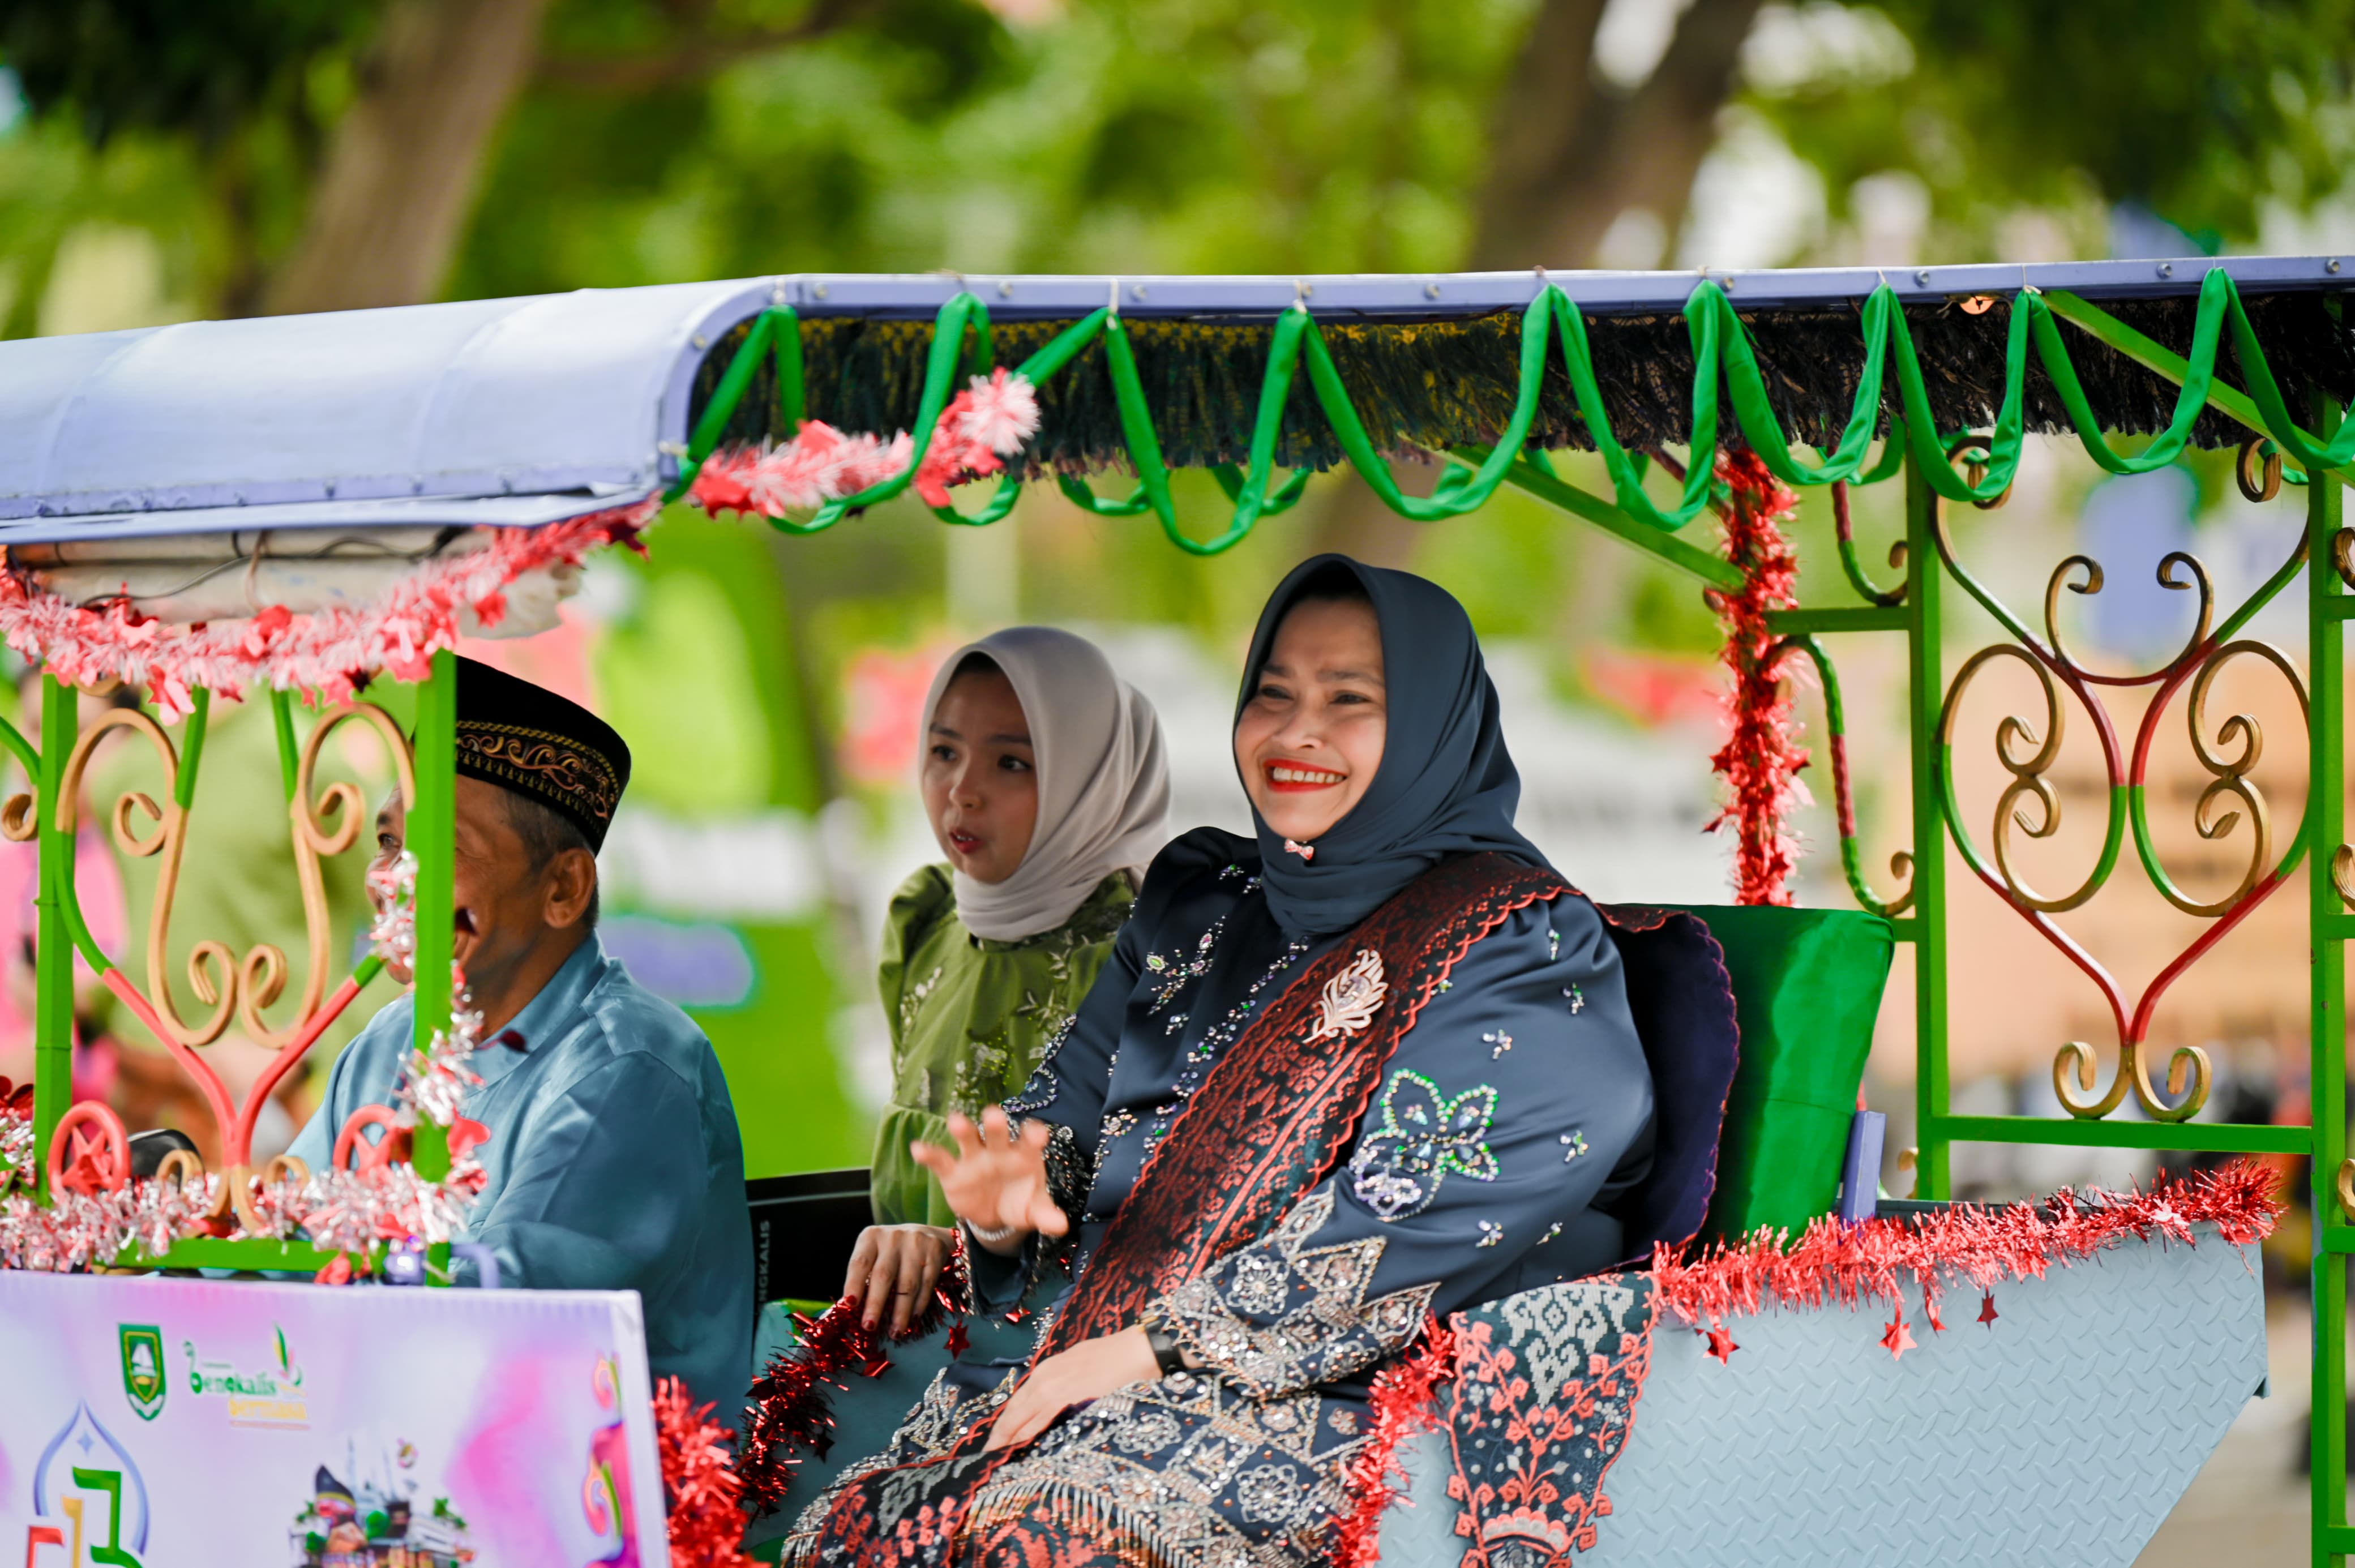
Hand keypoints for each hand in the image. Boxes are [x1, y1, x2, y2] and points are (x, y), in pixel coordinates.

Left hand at [841, 1223, 956, 1334]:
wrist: (929, 1234)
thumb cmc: (892, 1251)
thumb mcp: (875, 1254)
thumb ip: (865, 1276)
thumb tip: (855, 1310)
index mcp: (871, 1237)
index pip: (860, 1262)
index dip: (854, 1283)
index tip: (850, 1304)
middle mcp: (892, 1237)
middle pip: (883, 1275)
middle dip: (876, 1304)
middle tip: (870, 1327)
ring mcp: (916, 1243)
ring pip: (907, 1284)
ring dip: (900, 1312)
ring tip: (895, 1332)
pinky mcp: (935, 1251)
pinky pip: (926, 1284)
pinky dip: (919, 1304)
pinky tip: (913, 1318)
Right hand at [909, 1108, 1068, 1253]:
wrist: (996, 1215)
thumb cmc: (1020, 1202)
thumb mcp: (1034, 1211)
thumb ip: (1047, 1216)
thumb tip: (1062, 1226)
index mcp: (1023, 1155)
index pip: (1030, 1141)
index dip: (1033, 1135)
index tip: (1038, 1134)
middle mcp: (998, 1150)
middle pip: (997, 1133)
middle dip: (996, 1125)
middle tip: (994, 1115)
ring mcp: (974, 1159)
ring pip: (968, 1139)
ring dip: (962, 1130)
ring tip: (955, 1121)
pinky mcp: (953, 1172)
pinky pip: (940, 1160)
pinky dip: (928, 1154)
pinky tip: (918, 1149)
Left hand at [983, 1327, 1158, 1451]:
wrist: (1131, 1352)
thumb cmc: (1110, 1357)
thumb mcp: (1076, 1364)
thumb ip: (1060, 1382)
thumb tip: (1052, 1400)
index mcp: (1045, 1371)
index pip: (1018, 1401)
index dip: (1005, 1421)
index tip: (996, 1437)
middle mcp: (1043, 1379)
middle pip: (1014, 1412)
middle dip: (1000, 1434)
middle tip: (988, 1454)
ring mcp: (1052, 1389)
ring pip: (1023, 1419)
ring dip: (1010, 1439)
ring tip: (998, 1456)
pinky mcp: (1065, 1399)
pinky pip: (1041, 1422)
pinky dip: (1028, 1436)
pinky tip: (1021, 1448)